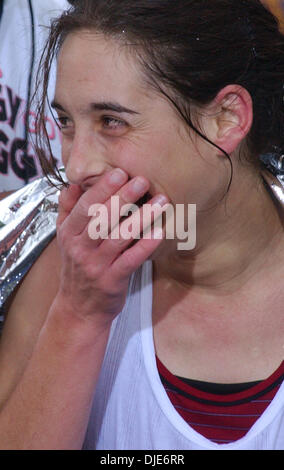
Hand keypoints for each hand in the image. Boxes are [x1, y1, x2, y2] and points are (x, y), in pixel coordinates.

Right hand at [54, 168, 167, 325]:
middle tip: (143, 180)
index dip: (102, 189)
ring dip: (141, 218)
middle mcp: (80, 248)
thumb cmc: (77, 268)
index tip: (120, 172)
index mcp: (69, 234)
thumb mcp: (65, 239)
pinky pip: (131, 261)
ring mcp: (96, 266)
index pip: (84, 207)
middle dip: (123, 197)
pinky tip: (160, 231)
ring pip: (119, 237)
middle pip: (102, 219)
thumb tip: (71, 184)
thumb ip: (67, 211)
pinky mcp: (112, 281)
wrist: (79, 309)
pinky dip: (145, 245)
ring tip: (160, 201)